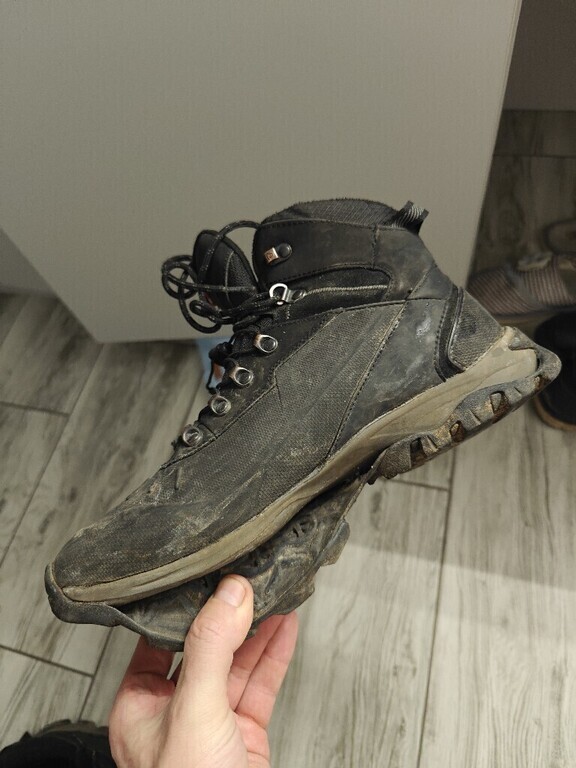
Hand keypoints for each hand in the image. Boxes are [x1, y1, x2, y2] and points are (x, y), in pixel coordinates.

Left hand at [109, 575, 297, 767]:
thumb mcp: (194, 711)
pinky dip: (275, 654)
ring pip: (238, 662)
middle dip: (231, 612)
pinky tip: (285, 628)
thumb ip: (211, 648)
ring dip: (259, 628)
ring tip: (276, 592)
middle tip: (251, 578)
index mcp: (140, 705)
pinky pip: (261, 684)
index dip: (185, 606)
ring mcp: (213, 721)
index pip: (159, 640)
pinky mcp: (244, 733)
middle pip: (205, 646)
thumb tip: (230, 594)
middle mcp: (175, 710)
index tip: (208, 574)